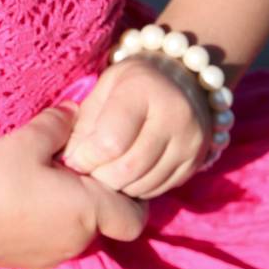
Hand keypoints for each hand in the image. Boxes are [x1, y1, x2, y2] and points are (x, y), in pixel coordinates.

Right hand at [0, 104, 149, 268]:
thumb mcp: (29, 140)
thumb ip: (60, 124)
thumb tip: (77, 111)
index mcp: (88, 212)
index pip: (135, 216)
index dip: (130, 195)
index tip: (109, 171)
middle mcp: (77, 242)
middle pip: (105, 224)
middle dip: (95, 199)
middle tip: (72, 170)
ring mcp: (51, 258)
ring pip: (77, 234)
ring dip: (70, 213)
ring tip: (42, 184)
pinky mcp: (26, 263)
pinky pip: (52, 243)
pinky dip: (47, 225)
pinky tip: (20, 203)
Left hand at [58, 54, 214, 198]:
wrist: (182, 80)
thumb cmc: (130, 86)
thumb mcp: (102, 90)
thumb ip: (84, 123)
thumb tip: (71, 161)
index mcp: (144, 89)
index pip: (109, 142)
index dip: (85, 158)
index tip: (74, 158)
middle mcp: (175, 114)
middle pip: (128, 168)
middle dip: (100, 177)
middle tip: (89, 170)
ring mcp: (192, 139)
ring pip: (144, 183)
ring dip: (118, 186)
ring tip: (107, 171)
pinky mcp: (198, 160)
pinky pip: (160, 189)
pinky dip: (138, 188)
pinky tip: (129, 174)